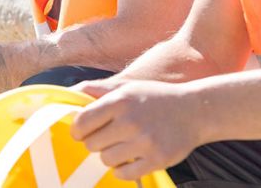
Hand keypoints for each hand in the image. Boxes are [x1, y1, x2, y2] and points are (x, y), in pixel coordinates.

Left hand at [70, 80, 204, 180]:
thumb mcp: (124, 87)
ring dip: (108, 156)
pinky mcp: (158, 160)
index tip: (81, 131)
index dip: (77, 129)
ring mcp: (145, 142)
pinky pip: (124, 174)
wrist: (194, 110)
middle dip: (93, 142)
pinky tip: (128, 158)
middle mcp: (131, 121)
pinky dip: (121, 170)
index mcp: (119, 101)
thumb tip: (65, 95)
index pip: (82, 122)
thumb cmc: (153, 97)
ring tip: (119, 146)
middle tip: (104, 138)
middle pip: (91, 144)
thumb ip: (94, 89)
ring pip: (106, 160)